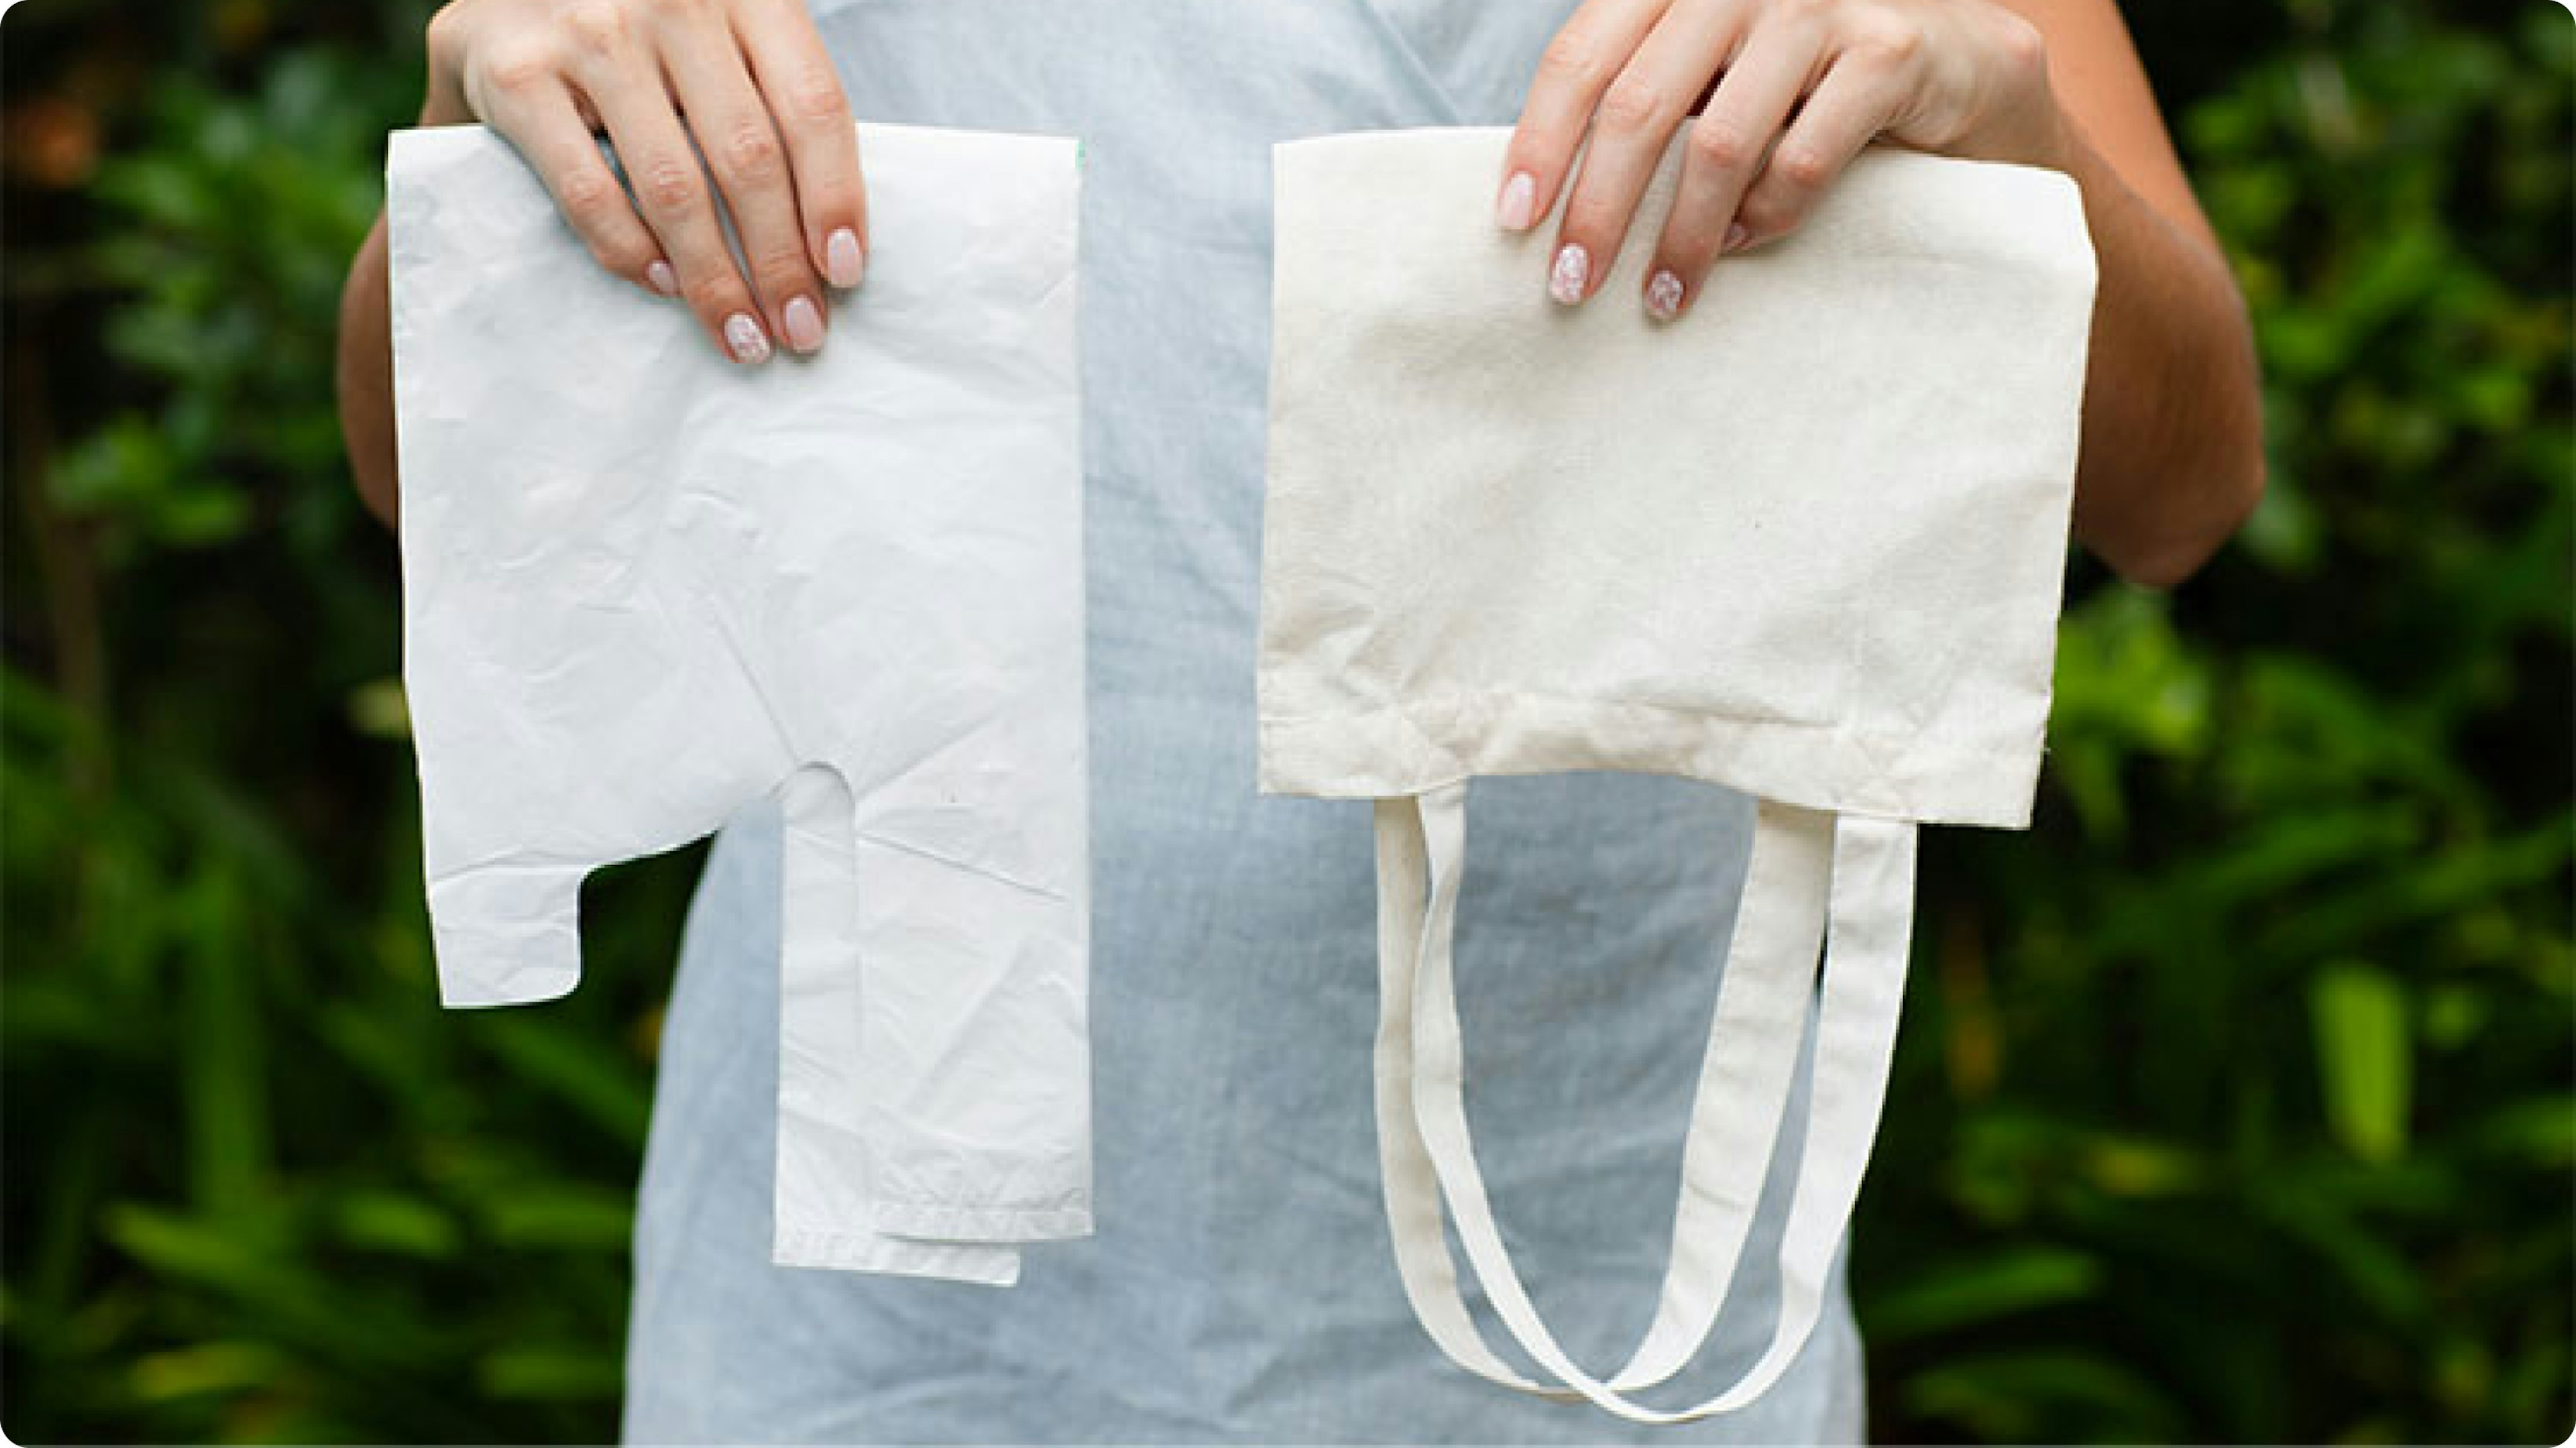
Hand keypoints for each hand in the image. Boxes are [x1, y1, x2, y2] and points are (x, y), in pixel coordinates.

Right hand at [419, 0, 868, 363]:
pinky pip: (589, 190)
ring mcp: (591, 33)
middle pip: (749, 156)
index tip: (846, 274)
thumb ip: (769, 101)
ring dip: (716, 279)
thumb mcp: (720, 34)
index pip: (812, 105)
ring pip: (675, 186)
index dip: (835, 198)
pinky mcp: (519, 75)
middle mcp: (673, 1)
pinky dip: (632, 250)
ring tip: (743, 336)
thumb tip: (828, 240)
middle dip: (781, 262)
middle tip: (800, 331)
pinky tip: (665, 285)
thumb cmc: (640, 28)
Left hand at [1498, 0, 2069, 319]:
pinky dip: (1768, 217)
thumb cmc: (1810, 83)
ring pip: (1720, 142)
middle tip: (1571, 287)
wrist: (1965, 66)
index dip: (1540, 142)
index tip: (1513, 223)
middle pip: (1639, 104)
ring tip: (1661, 299)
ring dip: (1681, 236)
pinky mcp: (1891, 49)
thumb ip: (1650, 102)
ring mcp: (1821, 3)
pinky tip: (1749, 245)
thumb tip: (1549, 202)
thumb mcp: (1717, 75)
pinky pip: (1804, 158)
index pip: (1584, 54)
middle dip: (1598, 208)